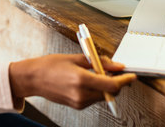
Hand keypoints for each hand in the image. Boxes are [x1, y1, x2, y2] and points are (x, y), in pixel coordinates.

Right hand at [9, 54, 135, 109]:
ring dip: (106, 86)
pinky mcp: (77, 106)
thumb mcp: (76, 58)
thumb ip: (99, 62)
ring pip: (103, 96)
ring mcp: (79, 102)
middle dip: (116, 82)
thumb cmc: (50, 65)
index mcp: (82, 79)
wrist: (33, 79)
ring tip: (97, 73)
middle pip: (110, 93)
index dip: (125, 80)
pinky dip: (97, 90)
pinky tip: (88, 80)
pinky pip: (94, 99)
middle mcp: (81, 94)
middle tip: (115, 71)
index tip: (131, 75)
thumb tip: (116, 65)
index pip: (112, 85)